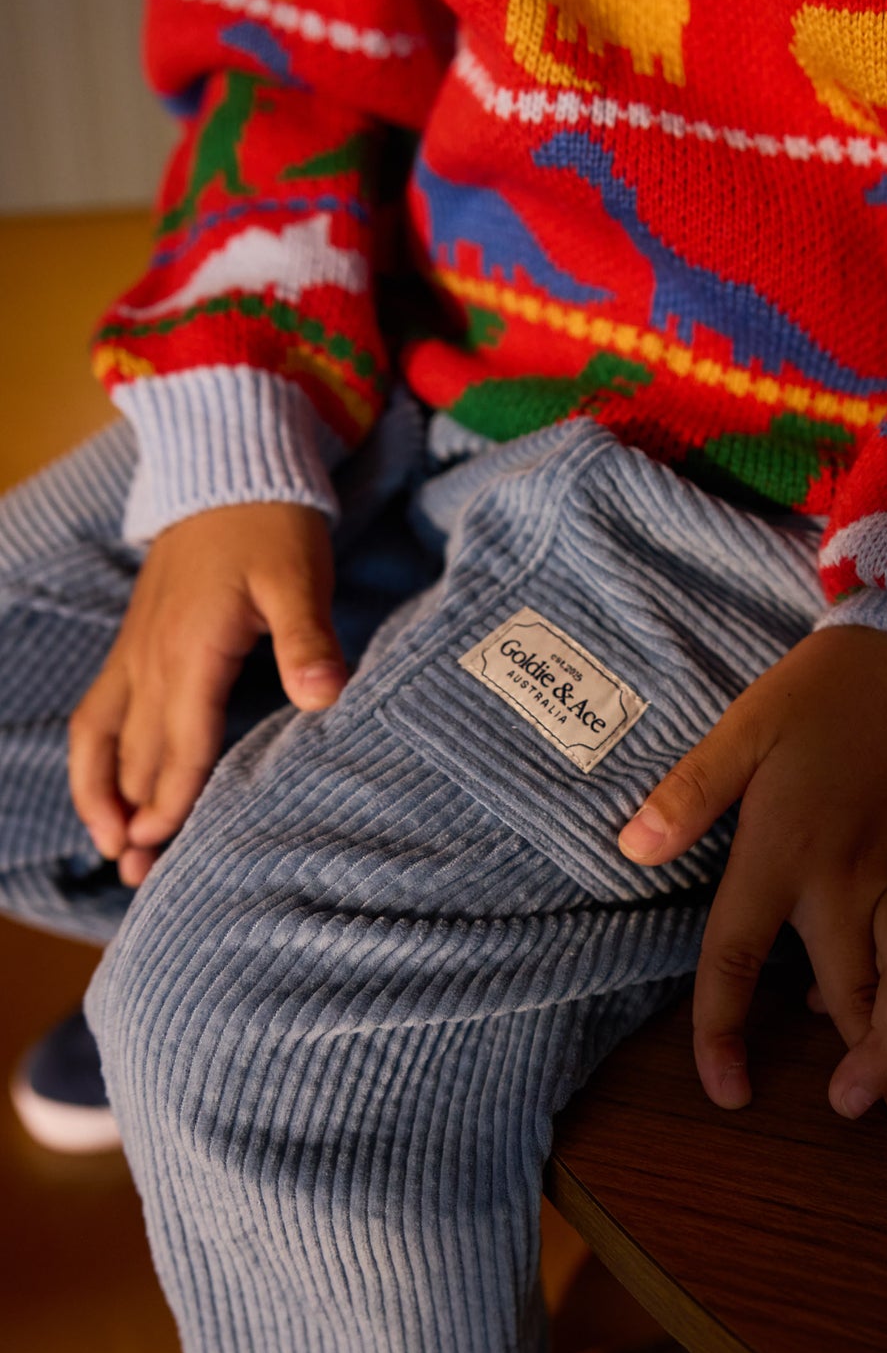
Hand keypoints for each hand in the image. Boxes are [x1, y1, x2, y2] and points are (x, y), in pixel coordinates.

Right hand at [69, 503, 344, 886]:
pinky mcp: (136, 641)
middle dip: (135, 819)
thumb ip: (308, 639)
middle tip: (139, 884)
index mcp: (191, 651)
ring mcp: (136, 650)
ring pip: (102, 737)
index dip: (171, 801)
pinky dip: (95, 757)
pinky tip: (105, 786)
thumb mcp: (300, 576)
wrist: (228, 469)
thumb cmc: (271, 524)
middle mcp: (151, 658)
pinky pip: (99, 710)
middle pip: (138, 755)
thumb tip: (325, 699)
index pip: (181, 744)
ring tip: (111, 849)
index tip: (160, 852)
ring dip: (101, 794)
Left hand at [618, 625, 886, 1156]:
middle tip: (845, 1118)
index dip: (722, 1032)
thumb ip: (690, 792)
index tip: (729, 1092)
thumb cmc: (829, 689)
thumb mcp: (746, 724)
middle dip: (861, 1077)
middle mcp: (846, 882)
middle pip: (848, 1000)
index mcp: (782, 848)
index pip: (737, 959)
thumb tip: (629, 850)